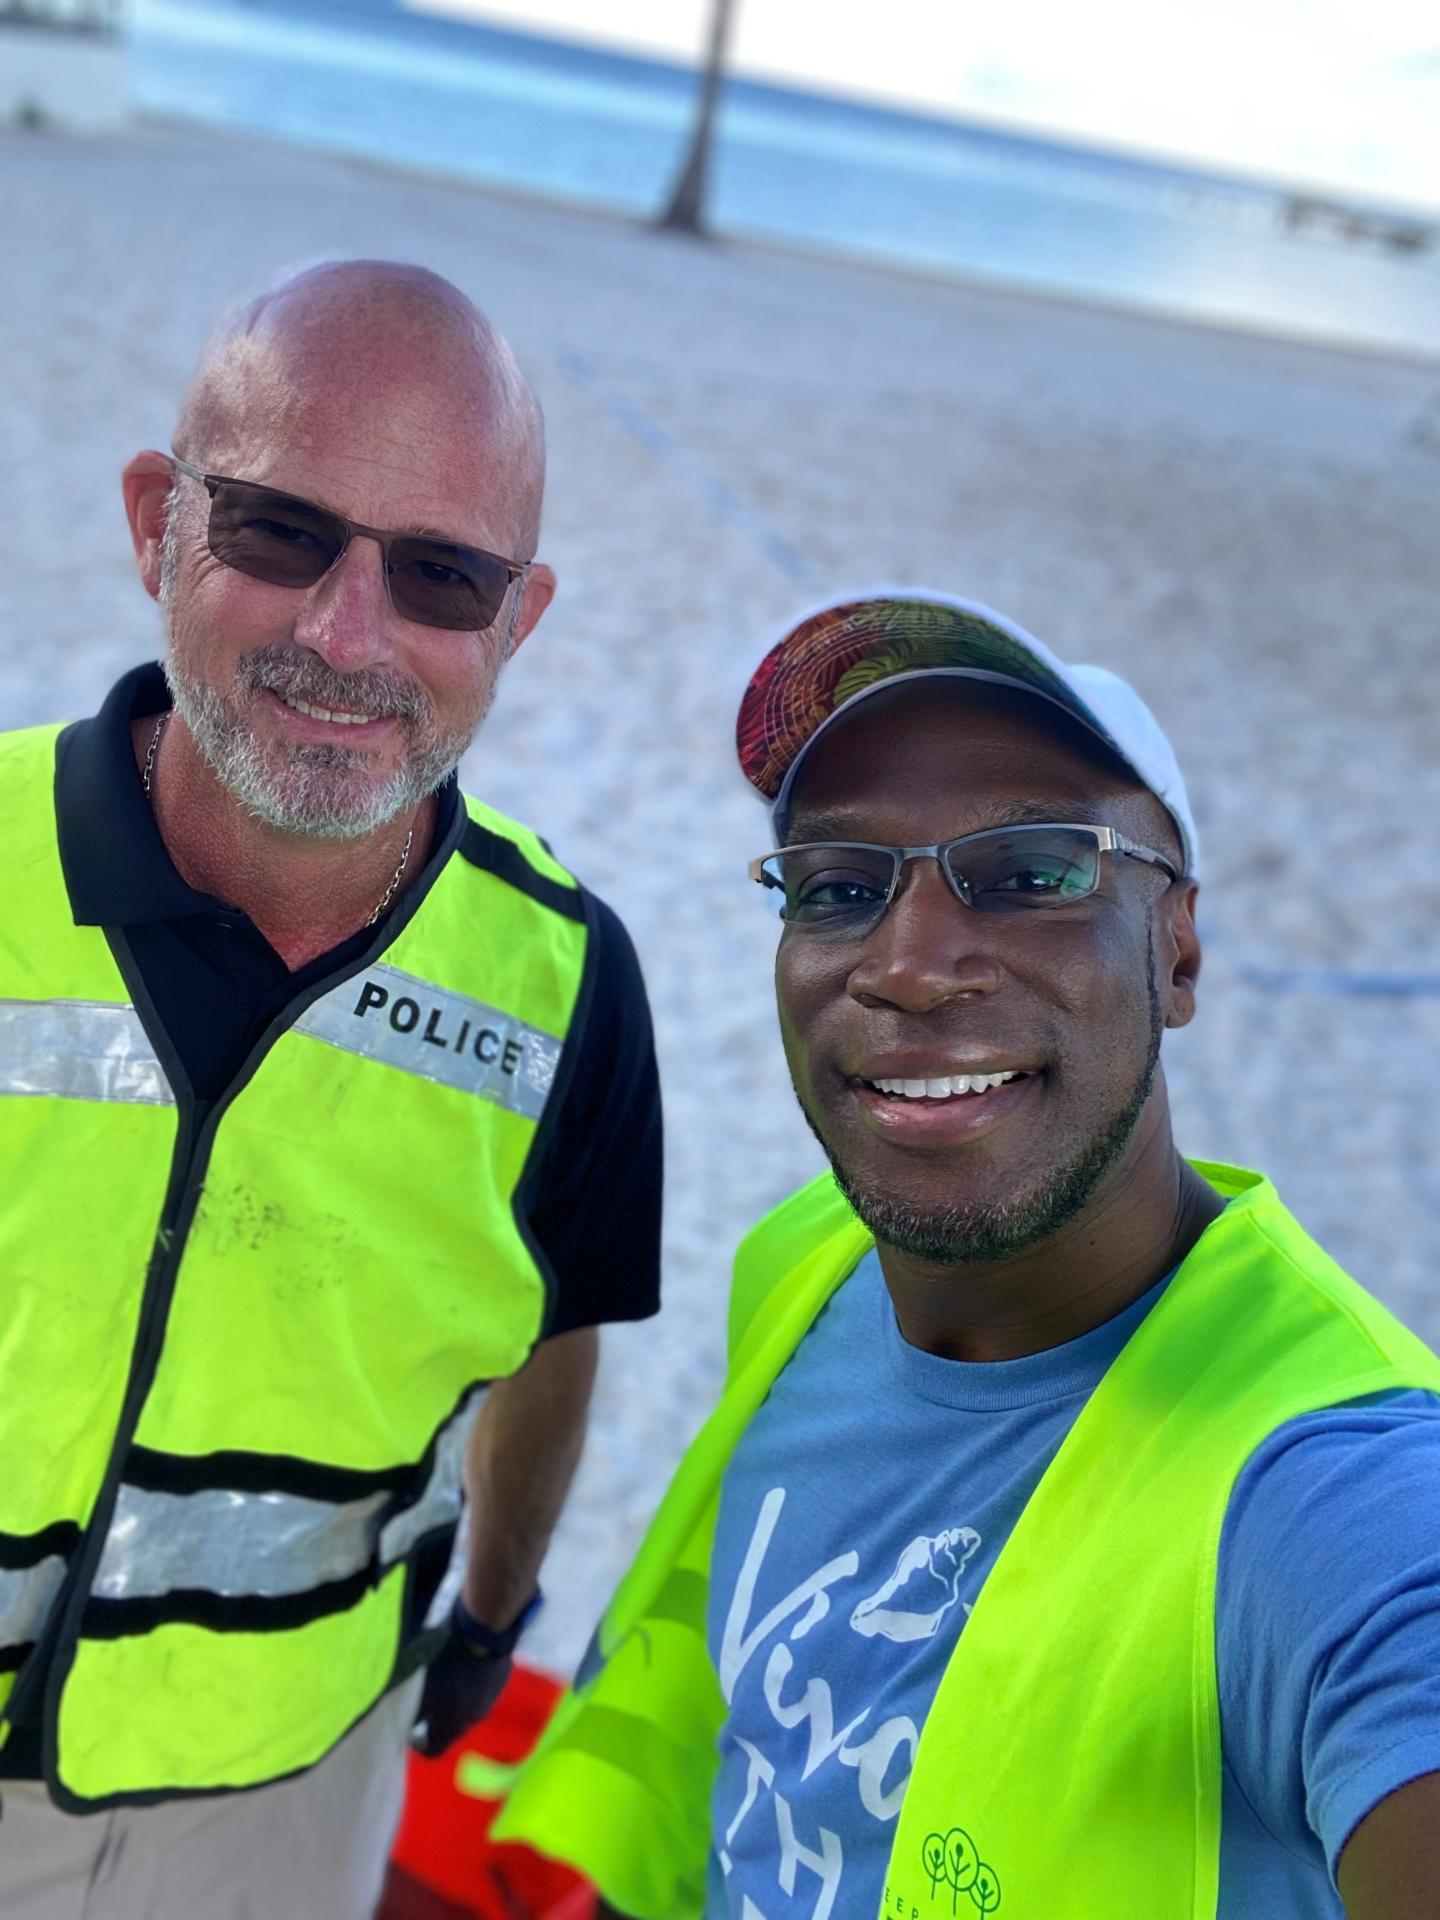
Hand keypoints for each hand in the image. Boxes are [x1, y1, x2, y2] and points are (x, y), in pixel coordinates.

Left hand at [410, 1627, 511, 1757]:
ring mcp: (491, 1698)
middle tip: (426, 1699)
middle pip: (451, 1730)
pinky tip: (463, 1661)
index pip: (433, 1751)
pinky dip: (471, 1683)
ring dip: (456, 1699)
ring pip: (468, 1708)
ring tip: (446, 1676)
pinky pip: (481, 1689)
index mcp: (452, 1724)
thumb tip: (405, 1724)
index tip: (410, 1729)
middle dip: (436, 1718)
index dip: (419, 1744)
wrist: (484, 1628)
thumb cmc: (445, 1657)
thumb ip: (412, 1709)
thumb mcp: (419, 1684)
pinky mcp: (500, 1678)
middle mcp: (473, 1718)